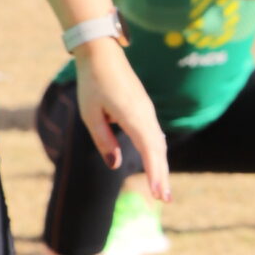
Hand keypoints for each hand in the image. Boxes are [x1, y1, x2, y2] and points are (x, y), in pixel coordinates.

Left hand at [73, 42, 169, 199]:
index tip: (157, 193)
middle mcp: (145, 115)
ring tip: (161, 189)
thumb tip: (116, 164)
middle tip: (165, 200)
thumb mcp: (90, 114)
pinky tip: (157, 165)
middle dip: (162, 176)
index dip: (154, 173)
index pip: (149, 149)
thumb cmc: (92, 82)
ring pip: (158, 143)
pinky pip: (154, 135)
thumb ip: (103, 140)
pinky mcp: (144, 109)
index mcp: (132, 116)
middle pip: (158, 150)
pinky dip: (157, 153)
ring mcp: (147, 111)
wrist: (102, 54)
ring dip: (161, 167)